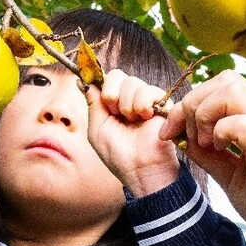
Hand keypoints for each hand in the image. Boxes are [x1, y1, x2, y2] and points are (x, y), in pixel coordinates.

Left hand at [84, 69, 179, 195]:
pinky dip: (142, 104)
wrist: (140, 169)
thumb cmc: (118, 154)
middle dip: (112, 94)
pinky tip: (145, 118)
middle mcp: (129, 98)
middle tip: (116, 114)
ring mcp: (146, 99)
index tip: (102, 101)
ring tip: (133, 121)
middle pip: (117, 76)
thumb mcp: (97, 129)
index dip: (101, 85)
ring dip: (127, 104)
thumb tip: (82, 81)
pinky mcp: (163, 103)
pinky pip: (149, 90)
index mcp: (114, 104)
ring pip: (132, 82)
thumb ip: (92, 104)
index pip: (106, 79)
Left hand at [158, 70, 245, 245]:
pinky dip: (219, 131)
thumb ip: (209, 154)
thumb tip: (180, 136)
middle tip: (187, 135)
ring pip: (231, 90)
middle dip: (194, 102)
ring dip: (205, 113)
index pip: (226, 85)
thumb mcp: (232, 175)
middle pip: (226, 80)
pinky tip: (219, 151)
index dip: (195, 101)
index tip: (176, 130)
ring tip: (205, 143)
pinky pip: (240, 120)